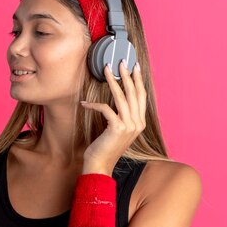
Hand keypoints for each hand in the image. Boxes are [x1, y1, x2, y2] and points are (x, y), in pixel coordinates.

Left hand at [80, 59, 146, 174]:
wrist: (100, 165)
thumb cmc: (105, 147)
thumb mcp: (117, 129)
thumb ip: (122, 116)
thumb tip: (118, 97)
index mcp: (140, 122)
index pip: (141, 96)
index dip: (138, 80)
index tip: (134, 66)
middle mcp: (138, 123)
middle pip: (134, 93)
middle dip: (127, 75)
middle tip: (121, 61)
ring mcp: (129, 126)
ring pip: (121, 97)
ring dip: (113, 81)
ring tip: (106, 69)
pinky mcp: (117, 128)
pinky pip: (105, 108)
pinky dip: (94, 104)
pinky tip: (84, 103)